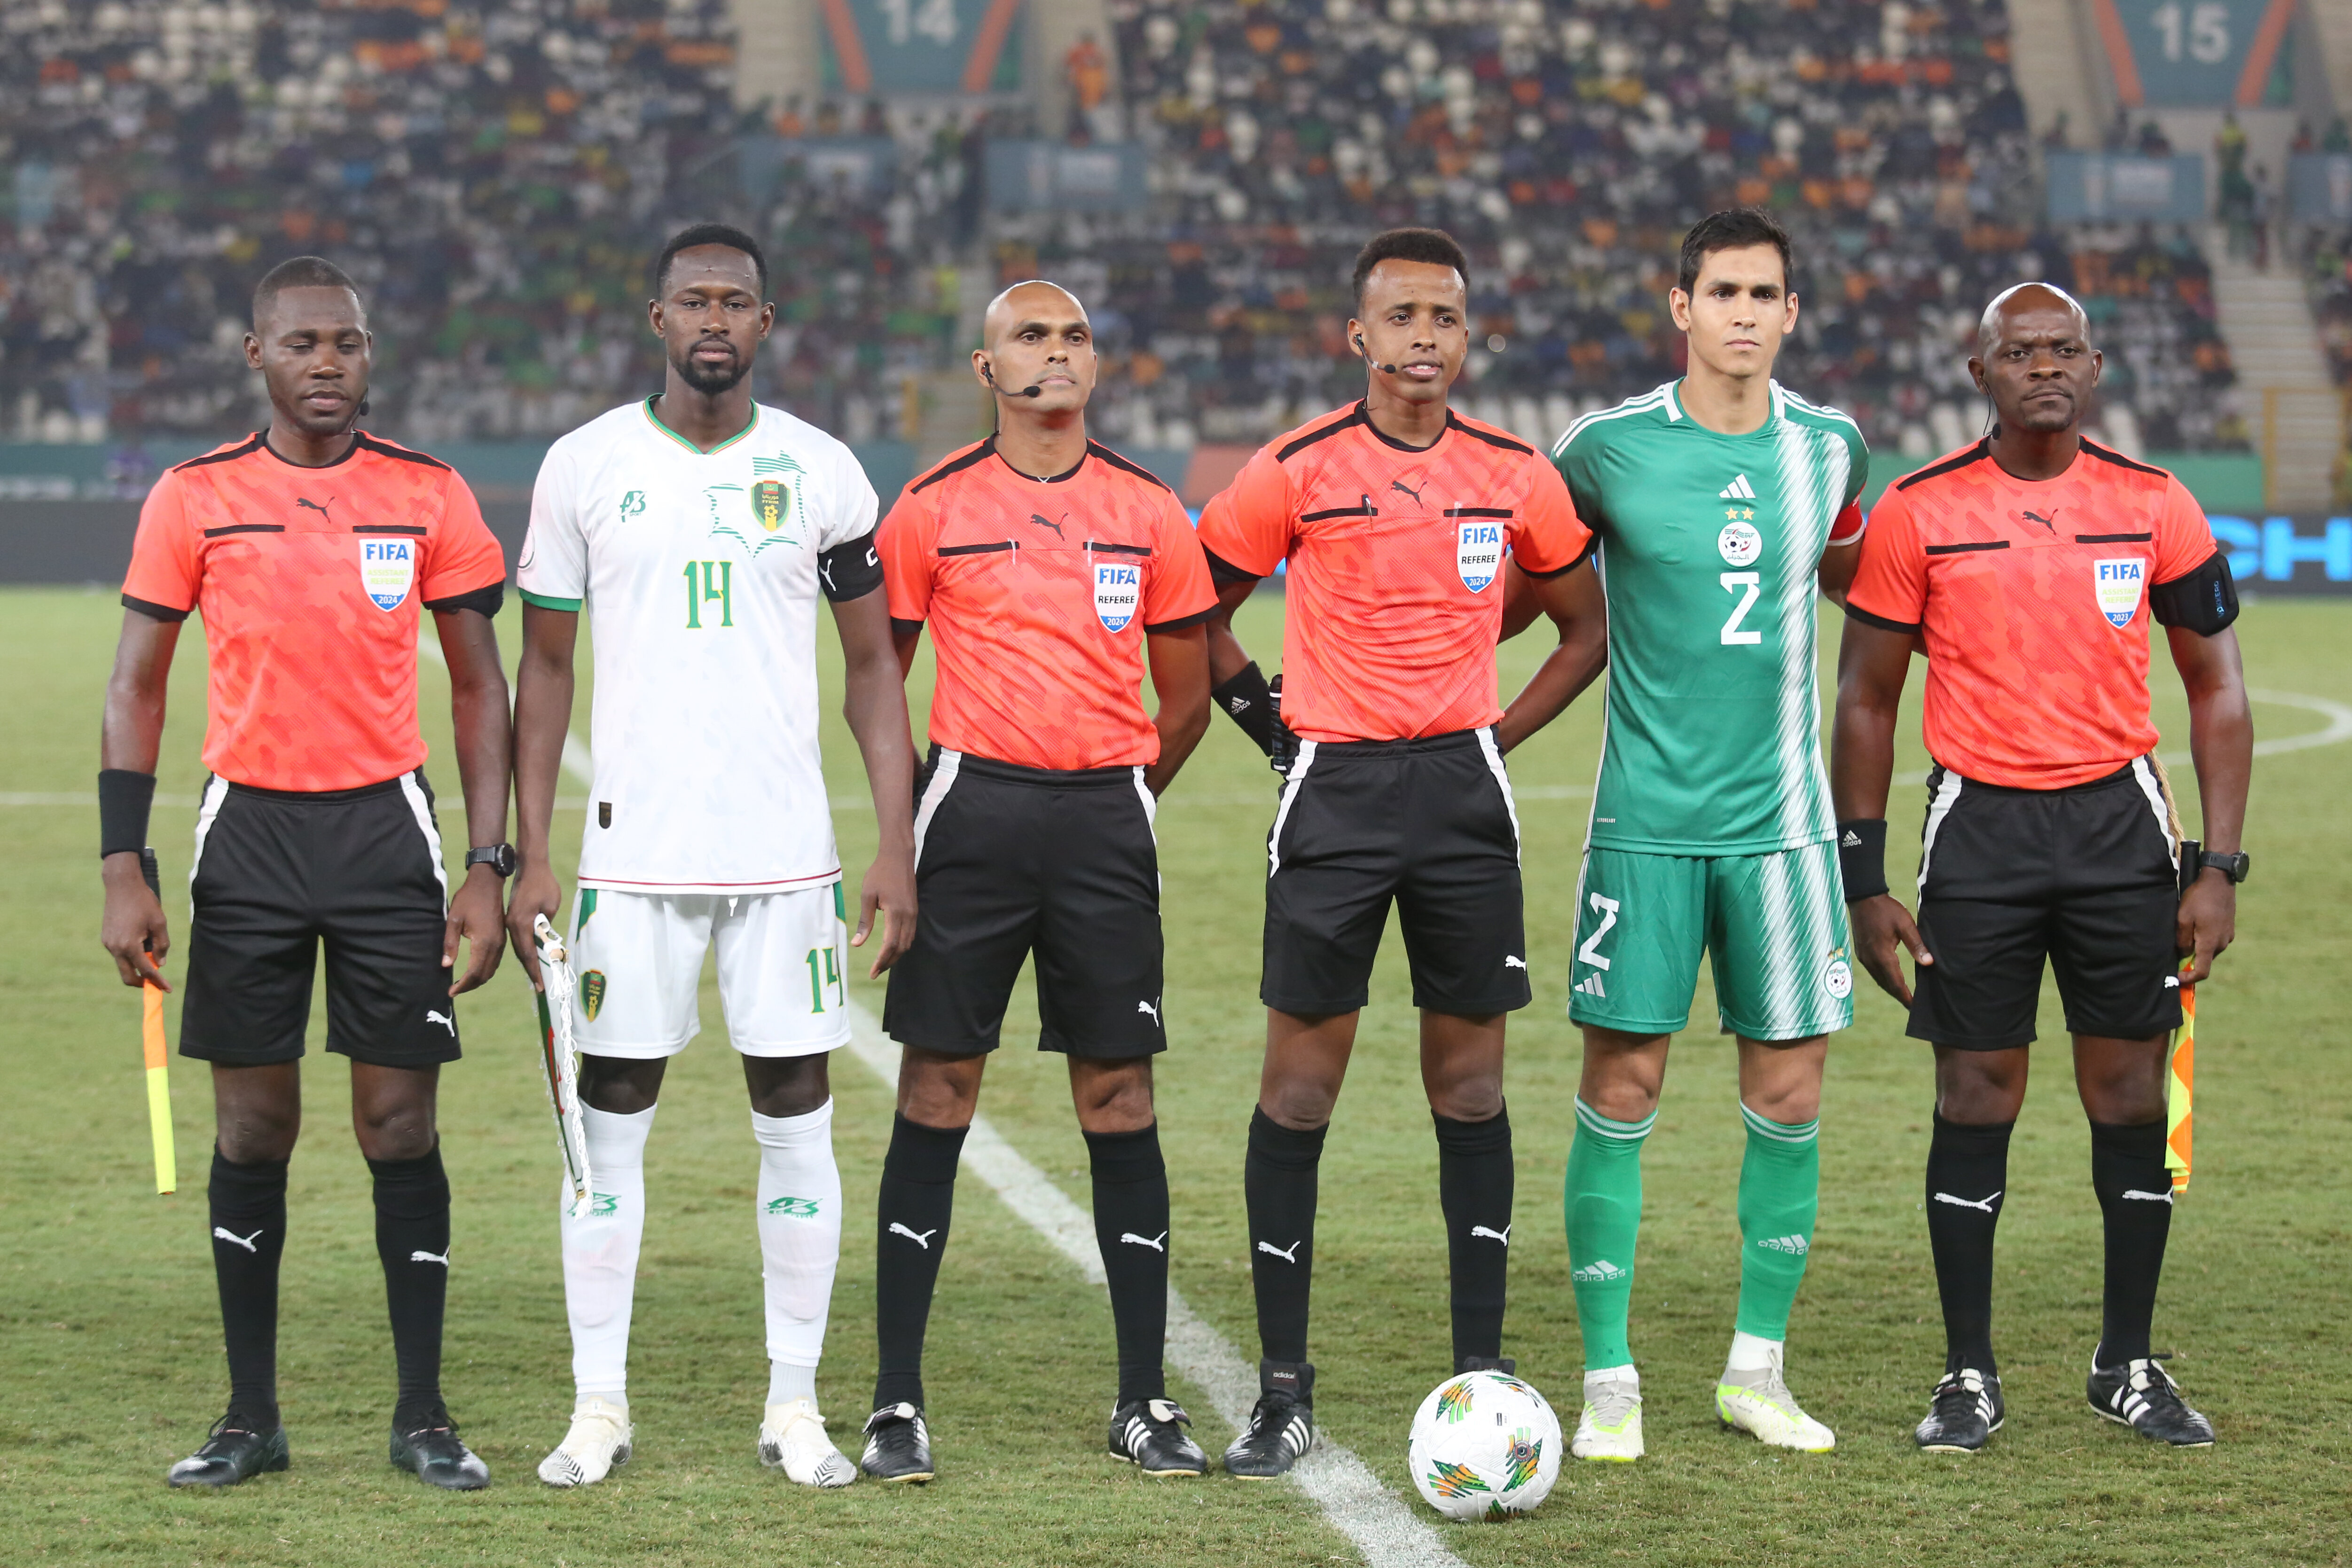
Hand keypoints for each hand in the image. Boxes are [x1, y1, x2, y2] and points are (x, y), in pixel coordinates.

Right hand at [100, 852, 169, 989]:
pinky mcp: (105, 938)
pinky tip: (141, 941)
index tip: (168, 989)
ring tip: (151, 949)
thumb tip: (160, 963)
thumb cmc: (144, 902)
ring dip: (138, 964)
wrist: (121, 885)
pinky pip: (119, 953)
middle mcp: (115, 948)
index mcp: (129, 946)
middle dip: (142, 982)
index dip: (158, 981)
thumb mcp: (159, 923)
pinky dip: (131, 955)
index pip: (146, 971)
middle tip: (156, 982)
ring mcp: (108, 944)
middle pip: (128, 976)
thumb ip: (161, 945)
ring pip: (123, 964)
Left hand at [445, 863, 506, 995]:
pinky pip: (495, 962)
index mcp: (484, 942)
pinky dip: (485, 970)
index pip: (474, 972)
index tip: (450, 992)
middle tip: (454, 990)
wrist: (488, 883)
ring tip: (463, 983)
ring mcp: (501, 943)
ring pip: (492, 970)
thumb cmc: (468, 899)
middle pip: (485, 975)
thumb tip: (445, 965)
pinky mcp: (502, 939)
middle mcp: (496, 946)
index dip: (463, 985)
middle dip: (470, 986)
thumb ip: (450, 944)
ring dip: (478, 979)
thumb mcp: (453, 920)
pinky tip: (474, 969)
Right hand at [506, 858, 562, 989]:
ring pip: (518, 947)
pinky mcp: (512, 917)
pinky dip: (524, 950)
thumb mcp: (550, 905)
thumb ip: (546, 925)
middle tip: (539, 987)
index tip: (540, 985)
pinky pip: (518, 939)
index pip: (528, 953)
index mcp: (521, 923)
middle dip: (531, 970)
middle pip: (521, 953)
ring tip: (536, 977)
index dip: (535, 971)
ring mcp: (510, 921)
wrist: (529, 866)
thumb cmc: (544, 883)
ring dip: (527, 961)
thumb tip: (545, 941)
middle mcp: (512, 925)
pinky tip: (531, 958)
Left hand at [852, 842, 916, 978]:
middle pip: (901, 947)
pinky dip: (901, 945)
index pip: (890, 944)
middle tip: (875, 972)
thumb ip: (864, 922)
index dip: (882, 960)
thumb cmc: (880, 874)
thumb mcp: (867, 896)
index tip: (873, 972)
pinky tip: (891, 948)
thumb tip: (857, 944)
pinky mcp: (914, 910)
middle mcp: (908, 916)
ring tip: (882, 963)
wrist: (898, 857)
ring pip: (908, 942)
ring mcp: (913, 913)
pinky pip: (910, 934)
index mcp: (896, 912)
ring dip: (896, 955)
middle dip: (889, 962)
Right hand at [1851, 892, 1931, 1006]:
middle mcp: (1870, 960)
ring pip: (1879, 980)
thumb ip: (1917, 945)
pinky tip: (1892, 980)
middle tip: (1913, 1007)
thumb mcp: (1905, 924)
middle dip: (1900, 997)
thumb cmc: (1886, 909)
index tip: (1916, 1007)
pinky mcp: (1862, 953)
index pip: (1896, 983)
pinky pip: (1874, 972)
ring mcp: (1864, 957)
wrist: (1863, 897)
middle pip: (1886, 985)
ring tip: (1905, 997)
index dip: (1906, 997)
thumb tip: (1929, 963)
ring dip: (1892, 989)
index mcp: (1882, 955)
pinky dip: (1884, 980)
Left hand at [2175, 868, 2235, 984]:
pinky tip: (2196, 925)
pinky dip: (2204, 939)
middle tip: (2176, 948)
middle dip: (2190, 959)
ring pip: (2209, 949)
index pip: (2203, 971)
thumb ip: (2182, 940)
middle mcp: (2222, 943)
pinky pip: (2215, 940)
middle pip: (2204, 960)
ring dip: (2197, 947)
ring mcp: (2228, 935)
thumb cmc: (2198, 898)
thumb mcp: (2182, 918)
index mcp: (2210, 943)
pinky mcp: (2229, 928)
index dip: (2189, 978)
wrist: (2219, 880)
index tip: (2178, 977)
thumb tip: (2184, 954)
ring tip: (2186, 930)